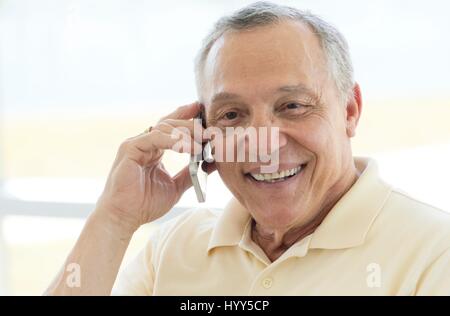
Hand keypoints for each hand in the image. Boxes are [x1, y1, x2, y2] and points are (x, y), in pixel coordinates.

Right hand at [94, 102, 214, 235]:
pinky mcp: (130, 149)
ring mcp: (136, 144)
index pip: (171, 128)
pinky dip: (174, 141)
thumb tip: (213, 164)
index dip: (185, 116)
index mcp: (154, 150)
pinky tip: (189, 148)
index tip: (202, 111)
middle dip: (190, 124)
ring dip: (186, 133)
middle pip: (169, 124)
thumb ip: (191, 173)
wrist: (124, 218)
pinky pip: (155, 138)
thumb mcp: (176, 186)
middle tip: (209, 129)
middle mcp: (144, 143)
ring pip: (163, 127)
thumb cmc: (145, 204)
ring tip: (203, 140)